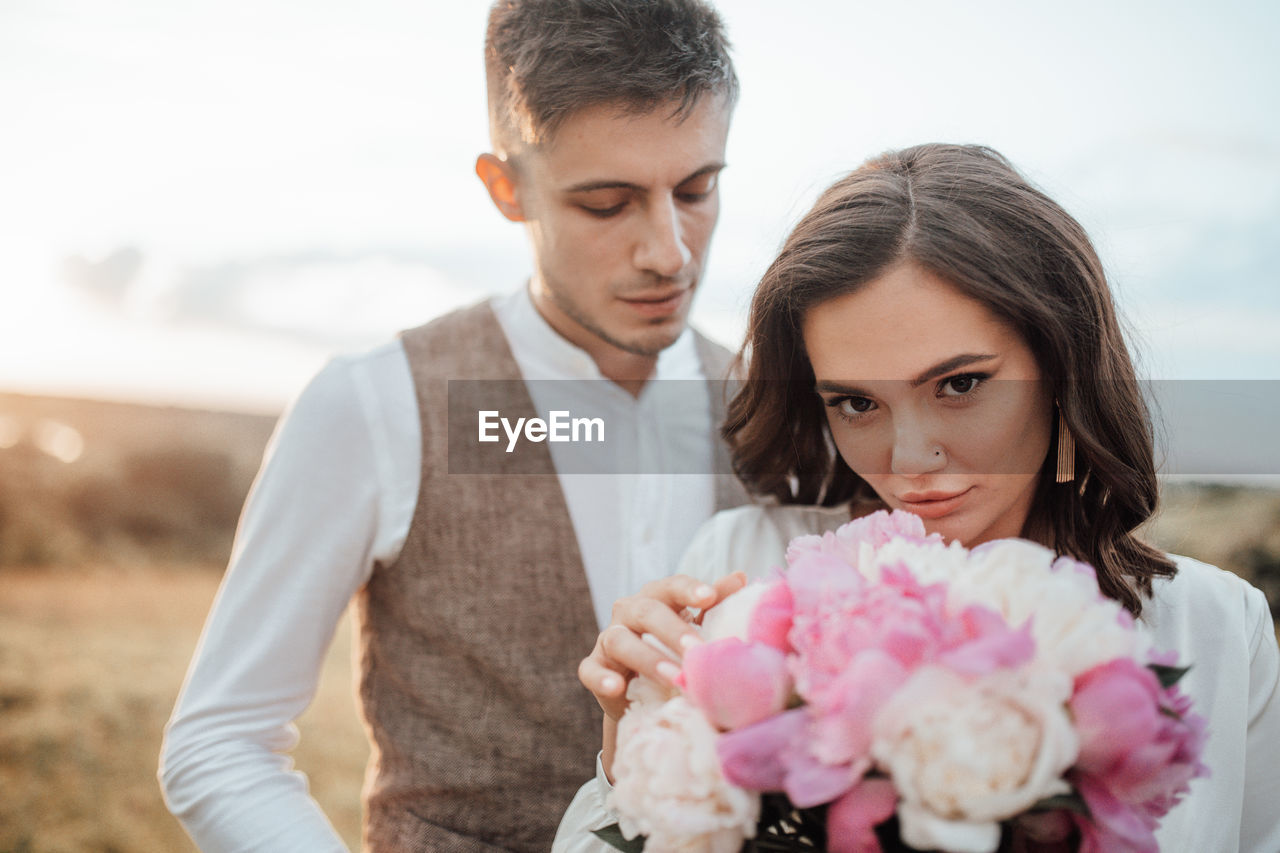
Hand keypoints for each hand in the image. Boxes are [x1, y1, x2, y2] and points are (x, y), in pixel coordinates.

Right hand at [578, 571, 747, 722]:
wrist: (648, 695)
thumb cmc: (677, 652)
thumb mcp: (698, 629)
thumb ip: (717, 605)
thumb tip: (740, 577)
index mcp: (658, 598)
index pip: (672, 586)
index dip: (689, 589)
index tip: (708, 596)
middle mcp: (630, 611)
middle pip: (647, 612)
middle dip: (673, 630)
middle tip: (696, 649)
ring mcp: (608, 638)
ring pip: (620, 640)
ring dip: (647, 659)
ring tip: (672, 677)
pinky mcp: (593, 667)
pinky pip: (591, 670)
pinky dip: (602, 679)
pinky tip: (617, 688)